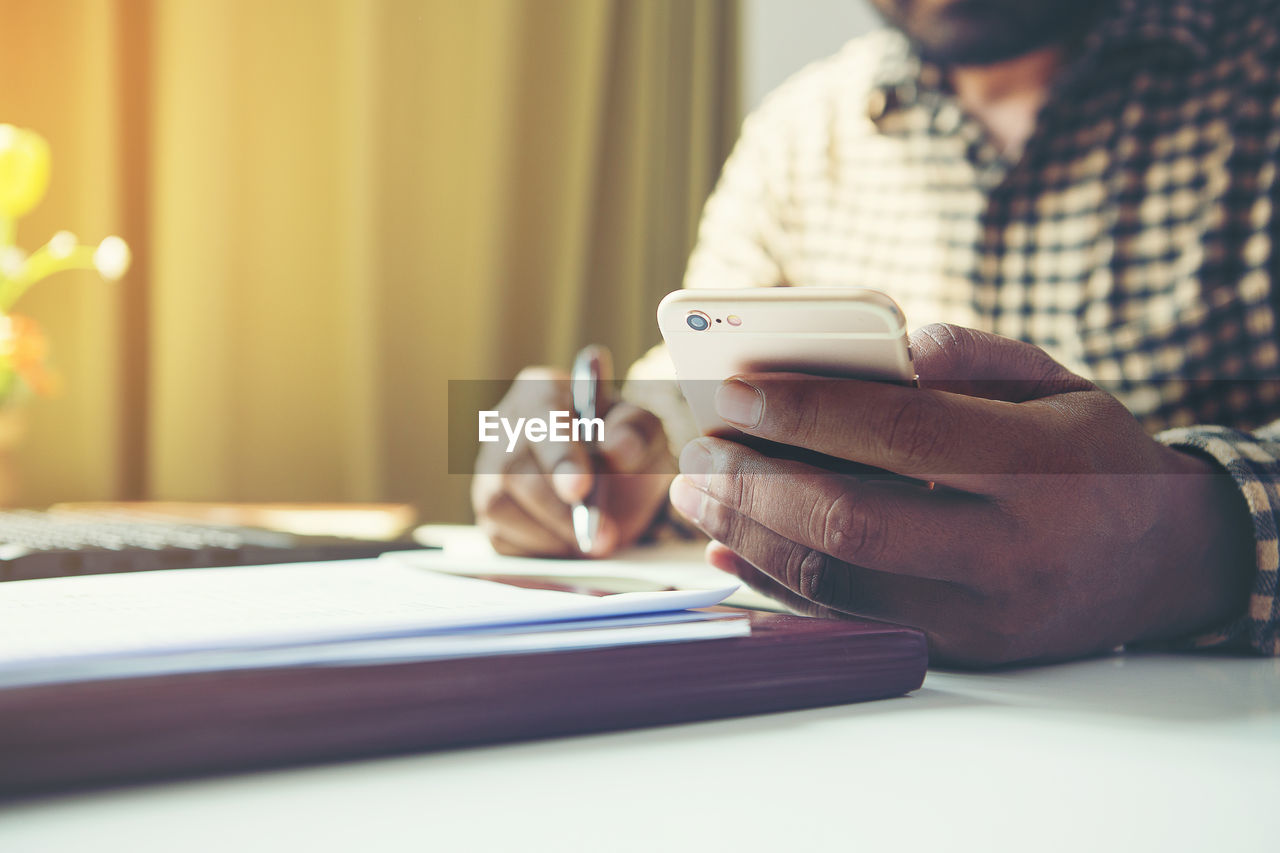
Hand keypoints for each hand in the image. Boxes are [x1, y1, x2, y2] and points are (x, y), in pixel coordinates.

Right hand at [472, 367, 675, 556]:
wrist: (615, 485)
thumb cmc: (622, 447)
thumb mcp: (644, 432)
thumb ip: (637, 432)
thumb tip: (618, 448)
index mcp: (541, 392)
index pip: (540, 419)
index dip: (558, 457)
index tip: (580, 490)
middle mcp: (504, 427)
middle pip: (513, 469)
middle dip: (559, 510)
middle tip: (602, 536)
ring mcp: (489, 471)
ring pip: (500, 506)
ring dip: (552, 533)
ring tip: (597, 543)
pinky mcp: (489, 513)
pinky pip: (500, 538)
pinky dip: (541, 550)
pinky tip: (571, 546)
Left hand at [669, 324, 1255, 666]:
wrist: (1167, 562)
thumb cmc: (1095, 456)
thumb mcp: (1060, 385)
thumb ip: (976, 356)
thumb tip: (889, 346)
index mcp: (1038, 466)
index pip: (900, 433)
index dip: (805, 411)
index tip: (734, 391)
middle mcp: (1010, 550)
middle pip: (852, 521)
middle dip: (756, 482)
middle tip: (699, 448)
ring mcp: (984, 614)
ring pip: (840, 582)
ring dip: (750, 534)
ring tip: (697, 492)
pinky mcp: (963, 651)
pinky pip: (851, 620)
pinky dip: (779, 583)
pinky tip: (730, 546)